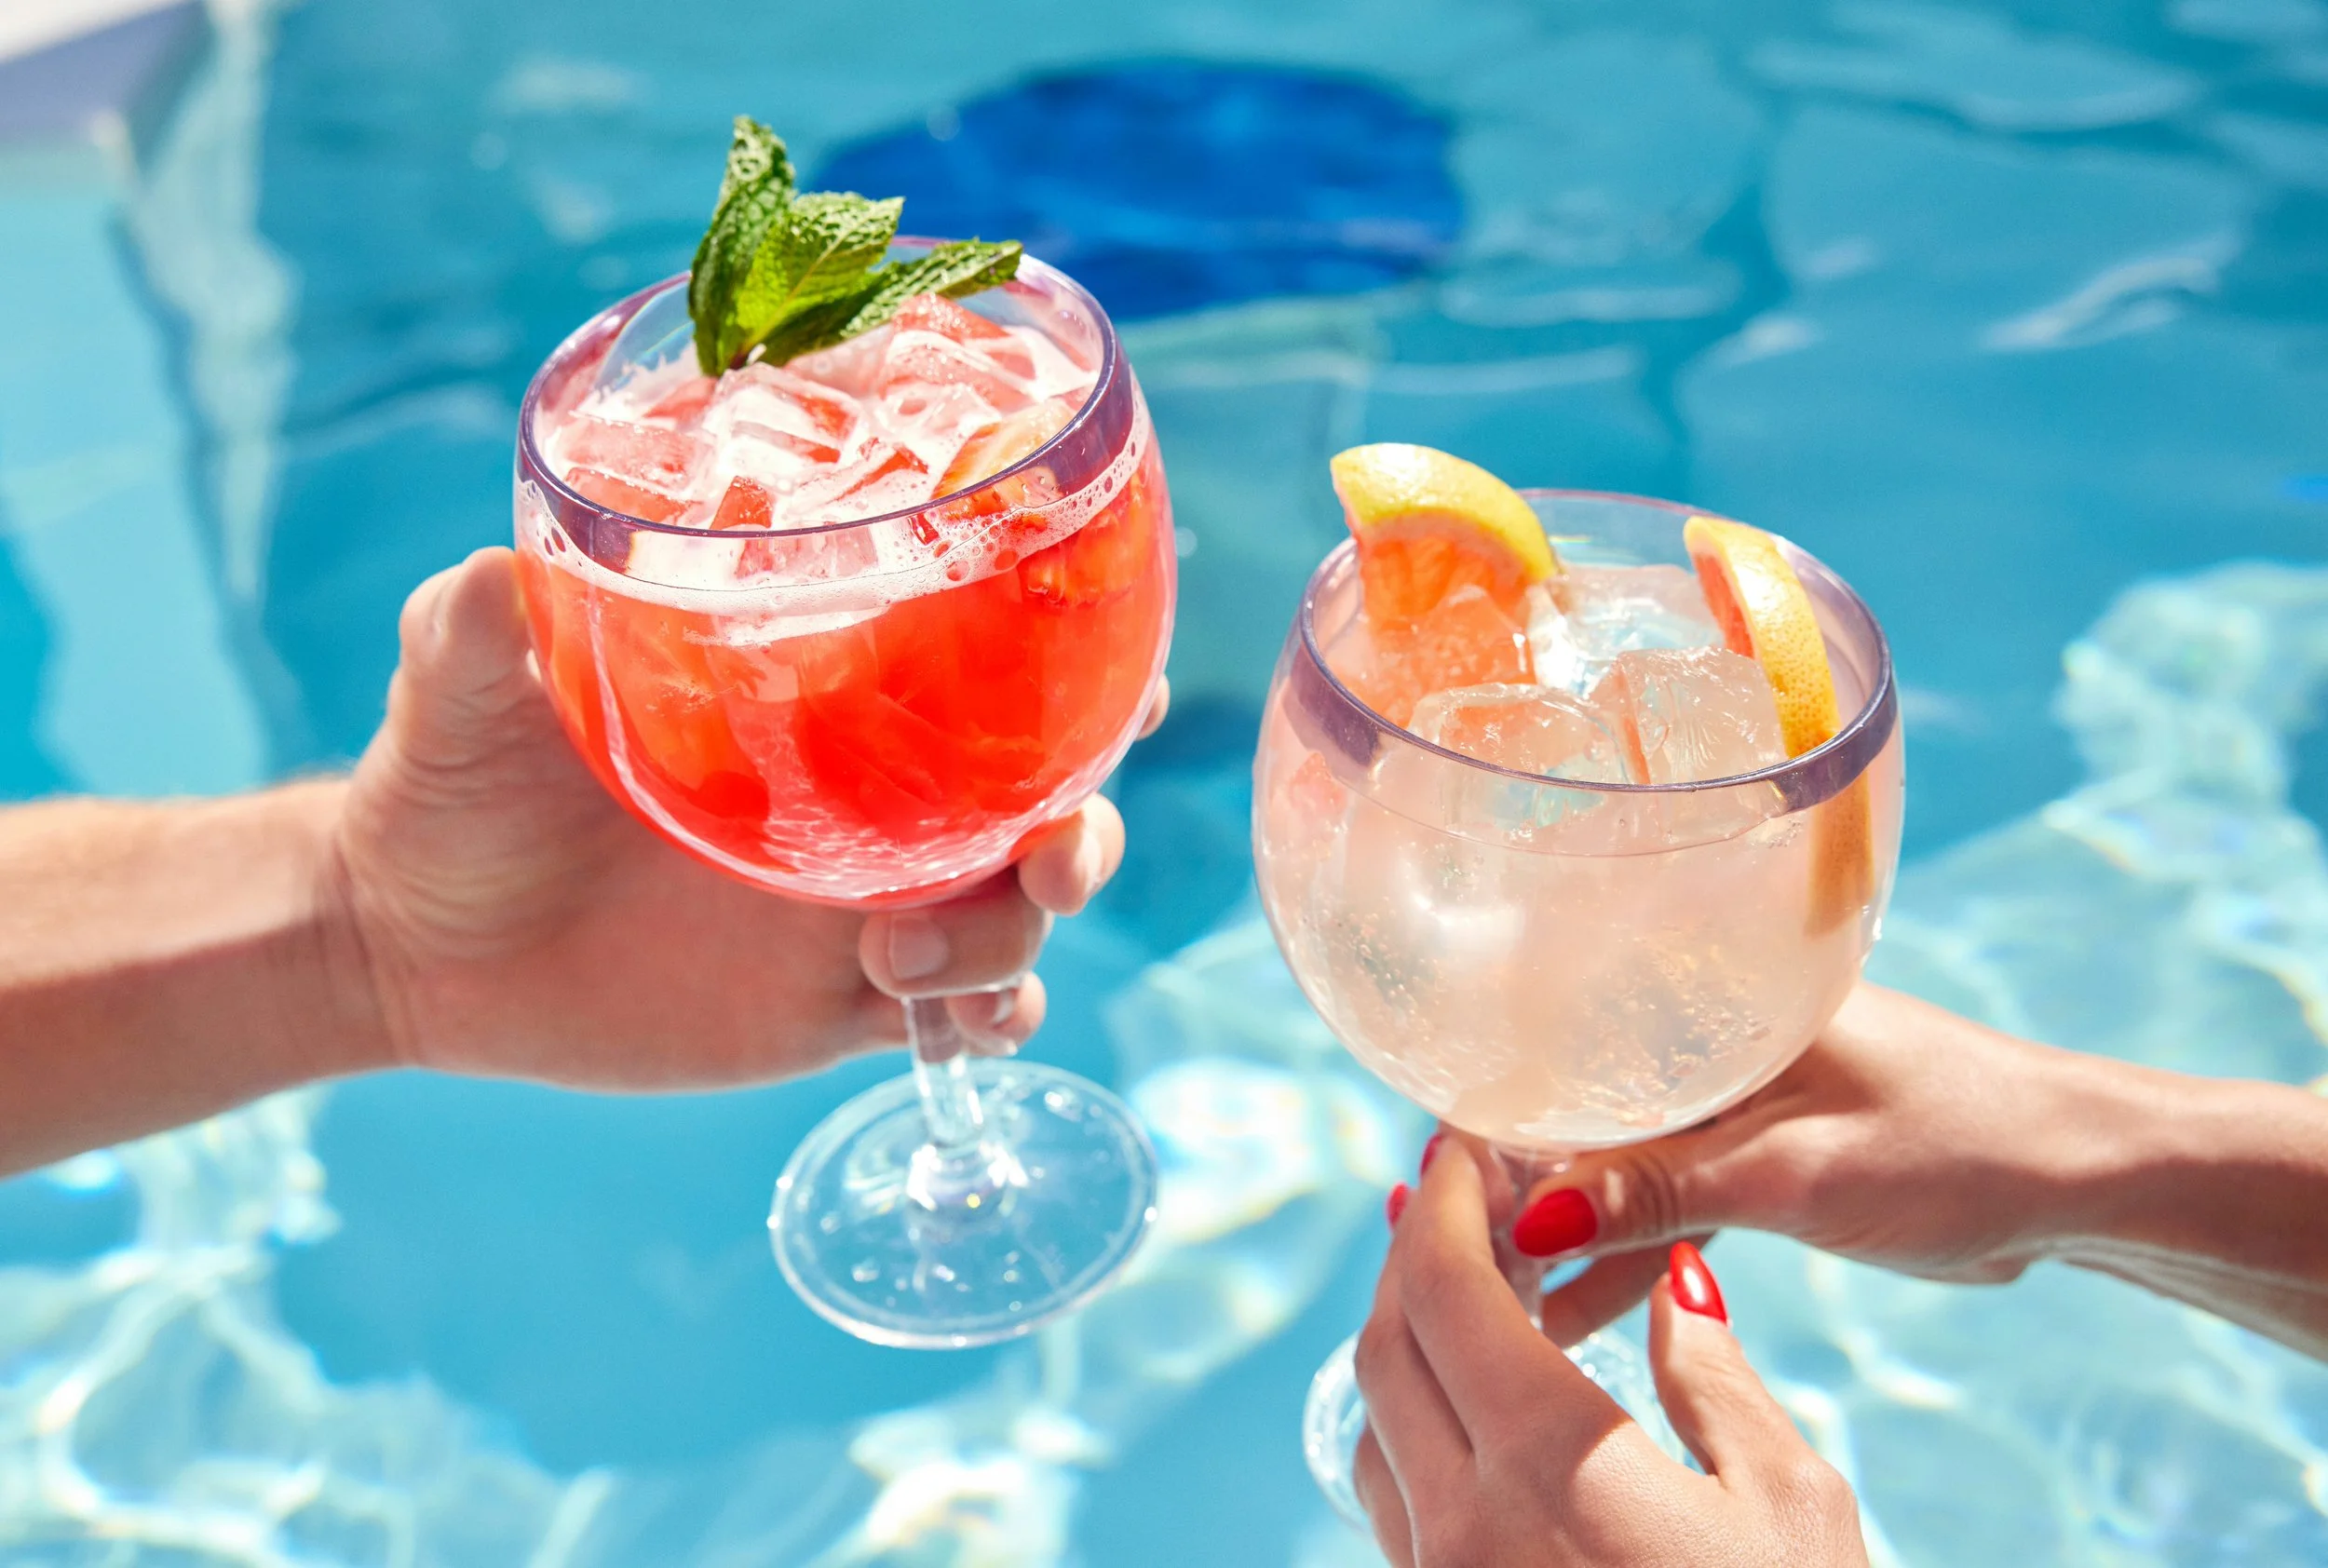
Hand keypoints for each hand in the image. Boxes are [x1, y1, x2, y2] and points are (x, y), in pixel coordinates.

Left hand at [331, 547, 1163, 1089]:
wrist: (413, 943)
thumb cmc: (448, 784)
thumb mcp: (458, 692)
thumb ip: (474, 631)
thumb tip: (489, 572)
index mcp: (817, 704)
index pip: (976, 678)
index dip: (1076, 677)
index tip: (1128, 677)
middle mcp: (864, 801)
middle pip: (1035, 808)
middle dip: (1083, 831)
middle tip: (1050, 851)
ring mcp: (857, 909)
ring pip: (1011, 921)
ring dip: (1012, 940)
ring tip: (901, 964)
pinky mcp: (827, 1008)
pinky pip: (955, 1017)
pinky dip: (982, 1024)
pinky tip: (940, 1029)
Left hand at [1355, 1142, 1867, 1567]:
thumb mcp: (1789, 1507)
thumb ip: (1716, 1381)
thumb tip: (1679, 1288)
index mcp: (1546, 1468)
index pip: (1443, 1289)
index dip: (1442, 1199)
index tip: (1460, 1143)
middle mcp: (1462, 1528)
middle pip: (1386, 1347)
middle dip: (1412, 1254)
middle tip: (1461, 1196)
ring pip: (1376, 1429)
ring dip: (1405, 1341)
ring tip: (1471, 1288)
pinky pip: (1396, 1506)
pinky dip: (1416, 1429)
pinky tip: (1479, 1409)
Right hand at [1511, 984, 2146, 1338]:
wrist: (2077, 1179)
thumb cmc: (1961, 1141)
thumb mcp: (1798, 1174)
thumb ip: (1662, 1193)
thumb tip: (1534, 1222)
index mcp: (1721, 996)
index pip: (1571, 1035)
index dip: (1496, 1098)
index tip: (1436, 1163)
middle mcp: (1715, 1034)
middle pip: (1581, 1101)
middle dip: (1518, 1172)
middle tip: (1452, 1245)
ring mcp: (1738, 1093)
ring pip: (1620, 1156)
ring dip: (1570, 1223)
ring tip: (1501, 1292)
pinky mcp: (1762, 1150)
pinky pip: (1667, 1194)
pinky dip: (1627, 1243)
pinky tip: (1574, 1303)